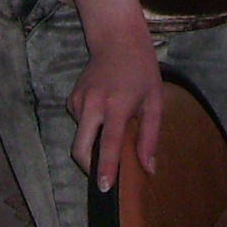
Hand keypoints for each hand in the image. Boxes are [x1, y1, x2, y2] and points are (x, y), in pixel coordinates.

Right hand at [68, 29, 163, 191]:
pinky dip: (89, 127)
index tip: (102, 187)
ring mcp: (79, 100)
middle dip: (88, 167)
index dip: (105, 167)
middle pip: (80, 147)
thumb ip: (150, 137)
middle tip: (102, 176)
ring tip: (111, 129)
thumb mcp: (154, 101)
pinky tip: (102, 114)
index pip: (108, 142)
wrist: (117, 39)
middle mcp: (93, 103)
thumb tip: (148, 168)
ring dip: (91, 144)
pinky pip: (79, 124)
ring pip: (80, 137)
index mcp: (117, 104)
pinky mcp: (71, 99)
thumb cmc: (141, 70)